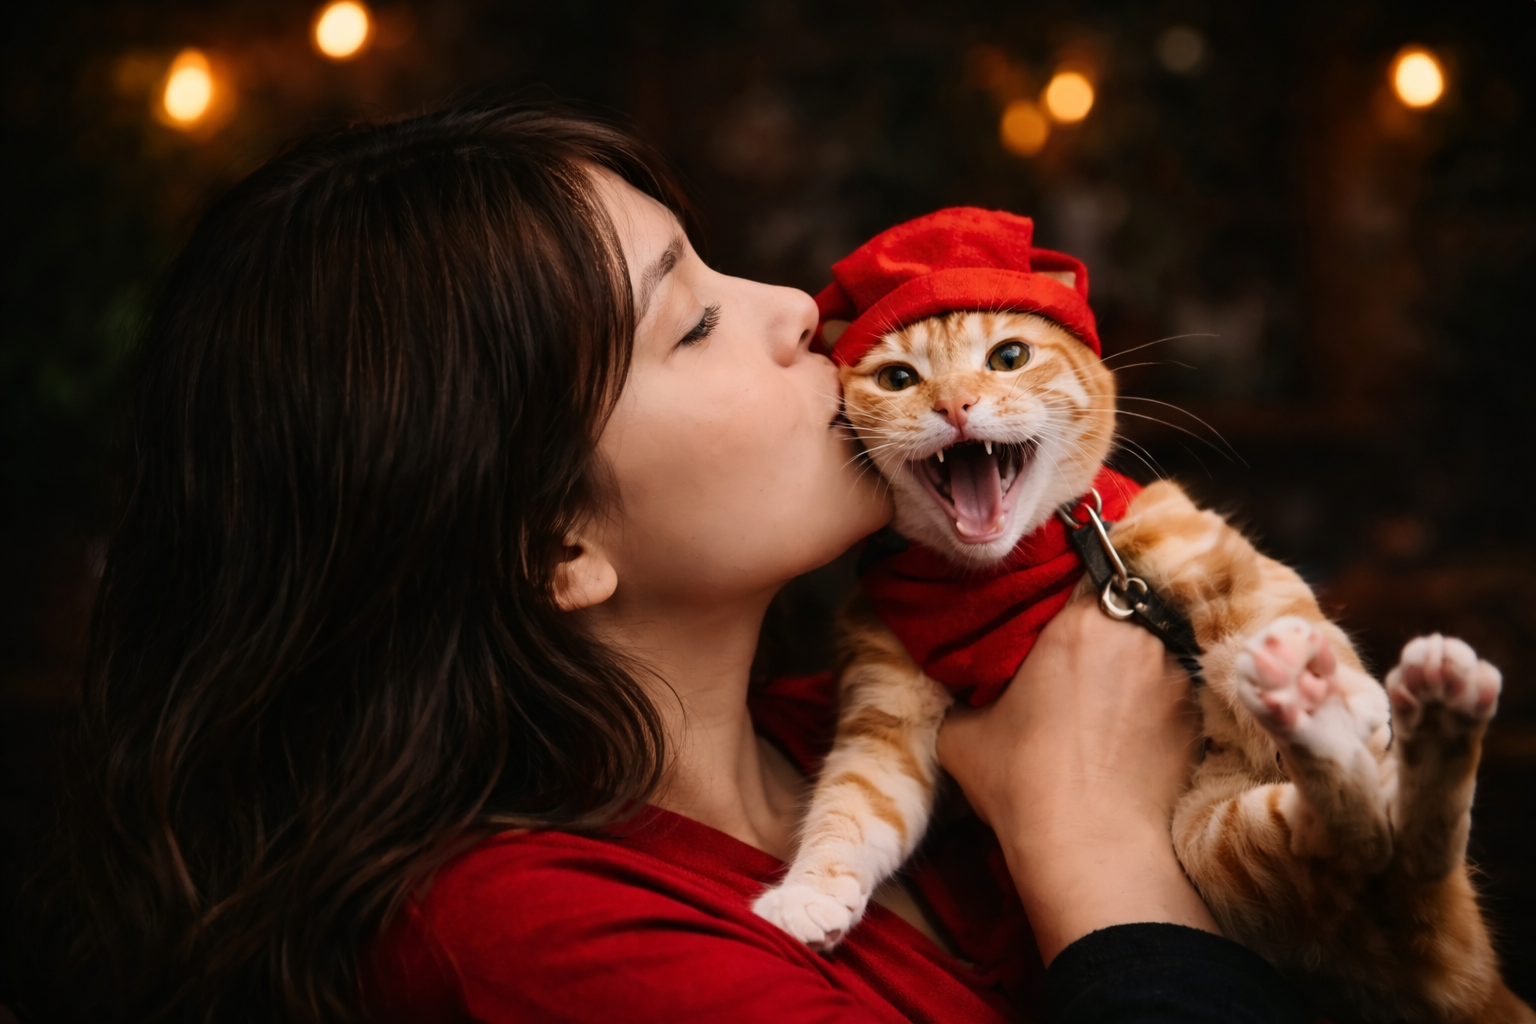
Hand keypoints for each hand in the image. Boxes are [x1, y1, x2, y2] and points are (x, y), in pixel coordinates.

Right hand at [936, 595, 1216, 962]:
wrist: (1090, 848)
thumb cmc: (1021, 782)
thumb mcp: (961, 731)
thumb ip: (964, 690)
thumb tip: (959, 686)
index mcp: (1079, 620)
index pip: (1079, 571)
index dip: (1063, 588)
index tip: (1048, 611)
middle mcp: (1137, 635)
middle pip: (1118, 608)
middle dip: (1096, 628)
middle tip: (1068, 658)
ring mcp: (1174, 676)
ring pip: (1147, 649)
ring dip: (1126, 664)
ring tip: (1099, 700)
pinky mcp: (1196, 718)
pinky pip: (1169, 691)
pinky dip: (1150, 702)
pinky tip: (1124, 732)